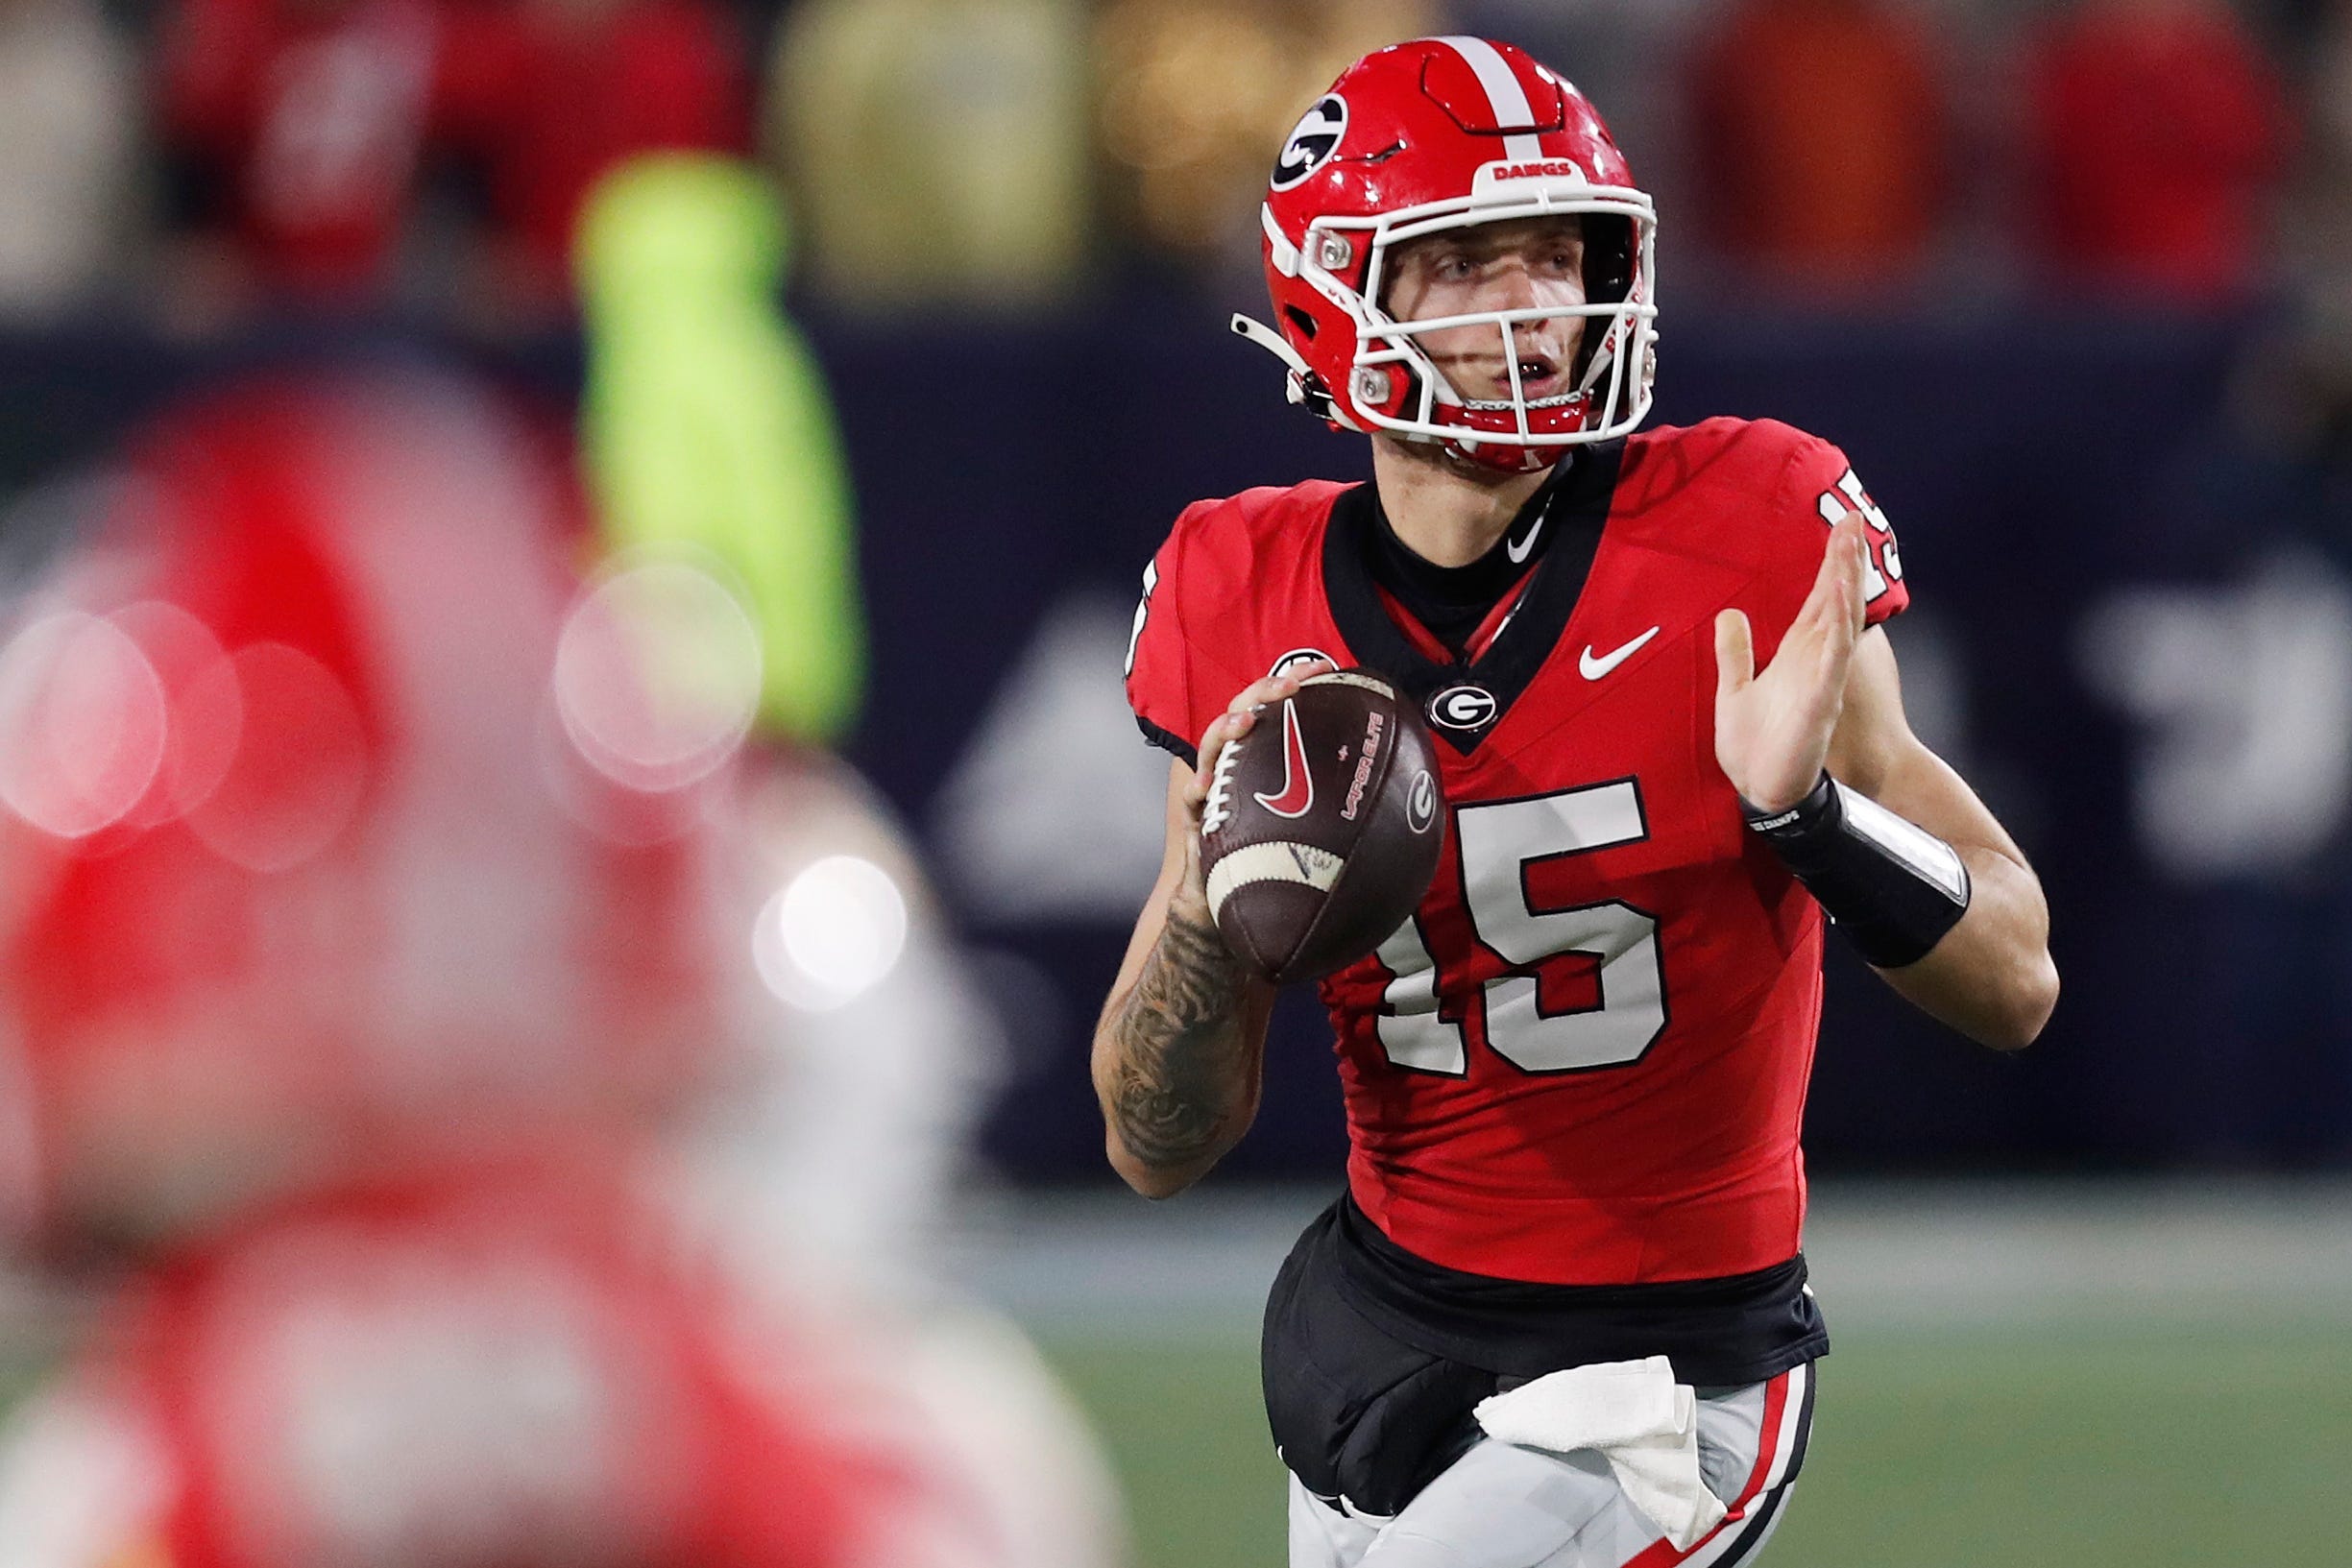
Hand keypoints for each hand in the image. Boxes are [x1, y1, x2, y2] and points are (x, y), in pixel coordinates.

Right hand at [1172, 659, 1336, 921]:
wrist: (1240, 900)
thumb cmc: (1282, 852)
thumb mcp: (1320, 814)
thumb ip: (1346, 793)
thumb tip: (1409, 783)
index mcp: (1267, 753)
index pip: (1279, 704)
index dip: (1298, 678)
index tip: (1325, 668)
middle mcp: (1239, 762)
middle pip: (1244, 711)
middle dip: (1264, 691)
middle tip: (1291, 686)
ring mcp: (1216, 787)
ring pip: (1213, 746)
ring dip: (1227, 728)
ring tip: (1247, 722)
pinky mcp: (1198, 818)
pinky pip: (1192, 800)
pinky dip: (1197, 788)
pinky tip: (1207, 786)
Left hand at [1713, 513, 1869, 812]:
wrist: (1760, 789)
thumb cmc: (1753, 746)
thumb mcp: (1734, 689)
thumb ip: (1735, 653)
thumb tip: (1731, 615)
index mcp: (1797, 655)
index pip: (1818, 599)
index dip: (1831, 563)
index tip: (1843, 527)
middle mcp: (1816, 662)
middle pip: (1835, 601)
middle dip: (1845, 561)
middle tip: (1854, 519)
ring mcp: (1821, 681)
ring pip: (1839, 625)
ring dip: (1844, 587)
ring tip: (1849, 548)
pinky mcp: (1819, 704)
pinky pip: (1831, 664)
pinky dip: (1836, 635)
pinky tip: (1838, 606)